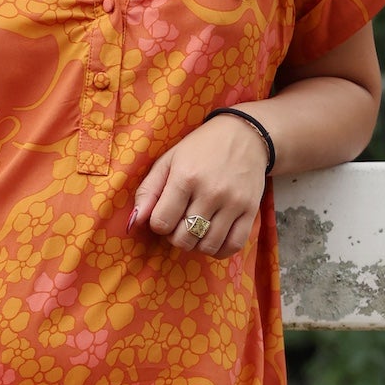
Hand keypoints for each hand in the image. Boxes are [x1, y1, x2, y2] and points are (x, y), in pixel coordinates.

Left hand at [129, 112, 271, 258]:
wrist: (244, 134)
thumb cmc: (200, 148)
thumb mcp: (168, 161)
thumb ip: (148, 191)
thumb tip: (133, 222)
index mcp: (185, 177)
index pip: (161, 223)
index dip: (159, 224)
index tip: (166, 213)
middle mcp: (210, 192)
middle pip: (183, 239)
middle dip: (176, 236)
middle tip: (180, 222)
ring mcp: (233, 203)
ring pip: (207, 246)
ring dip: (197, 244)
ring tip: (196, 229)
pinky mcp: (251, 210)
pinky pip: (233, 246)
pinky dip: (220, 250)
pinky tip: (213, 238)